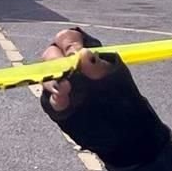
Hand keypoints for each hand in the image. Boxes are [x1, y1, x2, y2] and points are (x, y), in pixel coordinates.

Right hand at [39, 28, 171, 168]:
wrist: (126, 133)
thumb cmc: (124, 99)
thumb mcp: (115, 79)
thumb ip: (98, 66)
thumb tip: (83, 56)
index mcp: (85, 52)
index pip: (68, 38)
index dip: (69, 43)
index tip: (76, 54)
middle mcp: (68, 64)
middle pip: (51, 54)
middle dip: (55, 61)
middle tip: (68, 73)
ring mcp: (60, 83)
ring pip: (45, 75)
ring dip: (52, 81)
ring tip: (66, 90)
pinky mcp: (54, 102)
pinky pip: (47, 97)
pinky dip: (54, 99)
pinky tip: (63, 102)